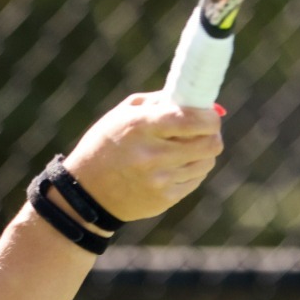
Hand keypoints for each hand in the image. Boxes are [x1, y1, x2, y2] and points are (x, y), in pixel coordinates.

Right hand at [58, 93, 222, 222]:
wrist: (86, 192)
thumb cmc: (106, 144)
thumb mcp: (123, 114)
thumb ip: (160, 102)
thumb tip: (197, 100)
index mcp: (141, 127)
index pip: (192, 120)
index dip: (210, 117)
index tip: (211, 114)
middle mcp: (152, 155)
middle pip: (209, 143)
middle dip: (213, 134)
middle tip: (207, 129)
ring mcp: (159, 180)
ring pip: (206, 162)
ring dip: (204, 152)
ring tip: (189, 147)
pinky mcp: (164, 199)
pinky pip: (195, 180)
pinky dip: (193, 170)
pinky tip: (178, 164)